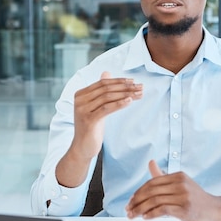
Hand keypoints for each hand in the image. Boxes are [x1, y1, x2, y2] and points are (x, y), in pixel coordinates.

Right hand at [56, 72, 141, 187]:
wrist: (82, 148)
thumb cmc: (91, 127)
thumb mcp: (96, 107)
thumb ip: (100, 91)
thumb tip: (106, 73)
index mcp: (80, 94)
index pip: (102, 83)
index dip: (119, 81)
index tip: (134, 81)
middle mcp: (79, 100)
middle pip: (106, 89)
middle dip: (125, 87)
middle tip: (140, 87)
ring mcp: (82, 110)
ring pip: (108, 97)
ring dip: (126, 94)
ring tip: (139, 94)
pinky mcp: (89, 120)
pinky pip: (106, 108)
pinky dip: (119, 104)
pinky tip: (130, 101)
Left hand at [125, 160, 220, 220]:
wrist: (216, 211)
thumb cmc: (197, 199)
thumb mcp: (181, 184)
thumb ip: (164, 176)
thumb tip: (151, 163)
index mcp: (178, 176)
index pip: (152, 182)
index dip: (138, 192)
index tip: (130, 202)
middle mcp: (180, 183)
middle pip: (151, 191)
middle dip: (136, 201)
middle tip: (128, 210)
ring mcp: (183, 196)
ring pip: (155, 201)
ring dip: (140, 209)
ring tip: (133, 216)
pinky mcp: (185, 208)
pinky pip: (163, 210)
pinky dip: (151, 214)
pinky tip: (146, 217)